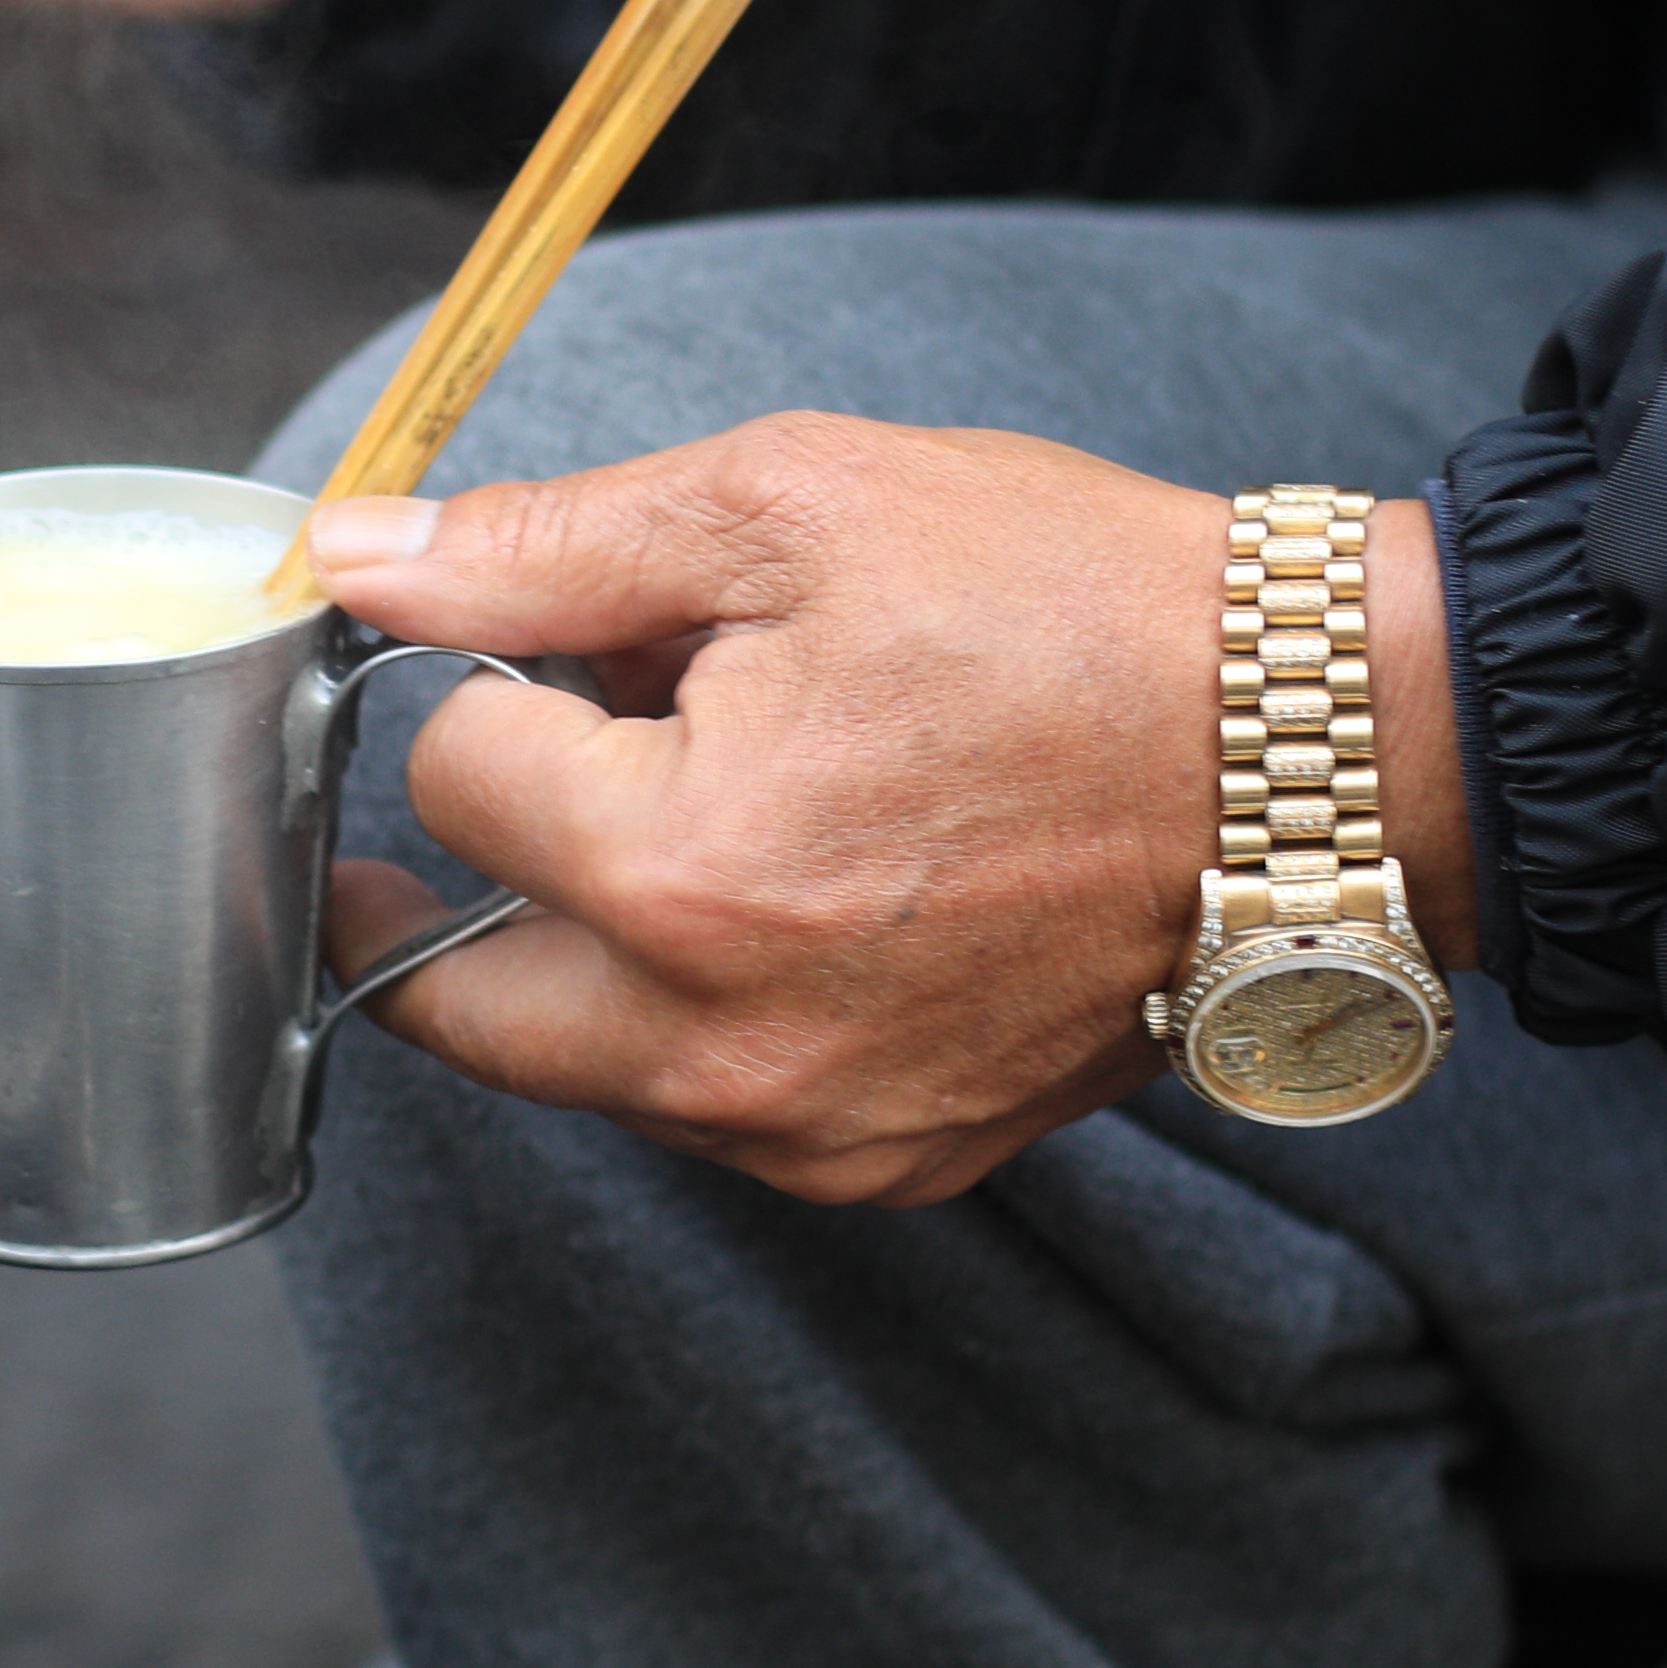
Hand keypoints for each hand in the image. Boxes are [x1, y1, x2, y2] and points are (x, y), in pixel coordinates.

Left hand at [308, 420, 1467, 1206]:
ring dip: (578, 954)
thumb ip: (544, 549)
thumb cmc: (1069, 606)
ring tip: (690, 816)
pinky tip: (789, 908)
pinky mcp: (889, 1161)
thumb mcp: (791, 506)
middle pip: (450, 994)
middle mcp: (725, 1045)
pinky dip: (701, 1018)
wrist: (1312, 755)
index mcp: (681, 873)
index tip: (553, 650)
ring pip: (578, 1061)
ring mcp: (810, 1127)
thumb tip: (353, 558)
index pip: (449, 779)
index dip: (481, 687)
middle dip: (436, 881)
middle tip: (489, 782)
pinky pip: (712, 1106)